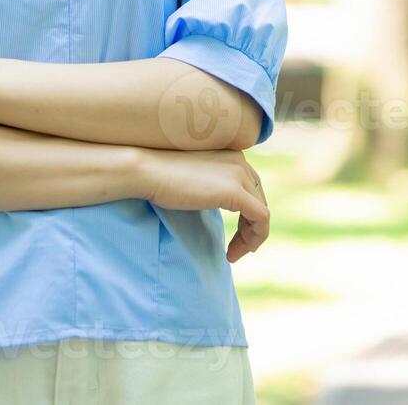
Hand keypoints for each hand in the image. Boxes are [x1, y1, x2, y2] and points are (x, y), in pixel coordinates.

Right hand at [139, 148, 268, 263]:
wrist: (146, 171)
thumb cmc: (159, 177)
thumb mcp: (193, 178)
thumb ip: (209, 185)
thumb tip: (213, 202)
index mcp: (230, 154)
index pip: (250, 186)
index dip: (245, 213)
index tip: (233, 234)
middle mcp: (240, 160)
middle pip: (258, 198)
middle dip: (249, 227)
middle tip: (233, 249)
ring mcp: (239, 175)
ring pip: (261, 211)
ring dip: (251, 237)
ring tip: (232, 254)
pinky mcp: (235, 192)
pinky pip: (261, 219)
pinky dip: (253, 238)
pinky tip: (233, 253)